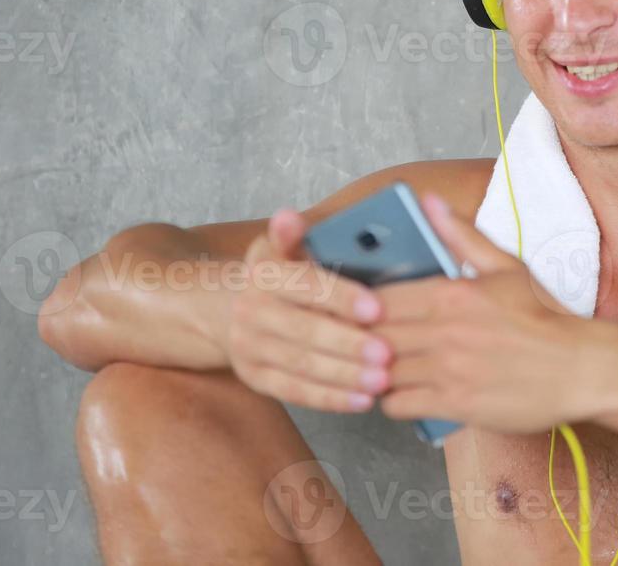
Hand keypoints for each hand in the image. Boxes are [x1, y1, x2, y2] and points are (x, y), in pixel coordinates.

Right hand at [223, 209, 392, 411]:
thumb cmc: (282, 274)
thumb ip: (297, 235)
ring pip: (301, 365)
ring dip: (344, 375)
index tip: (376, 307)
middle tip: (388, 353)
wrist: (229, 308)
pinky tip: (363, 400)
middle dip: (348, 343)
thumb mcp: (286, 246)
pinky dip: (330, 398)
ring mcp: (249, 348)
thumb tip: (288, 217)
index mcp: (264, 272)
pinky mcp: (256, 378)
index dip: (340, 297)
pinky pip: (295, 392)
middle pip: (304, 330)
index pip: (304, 285)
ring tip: (383, 379)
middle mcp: (250, 311)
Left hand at [371, 192, 588, 433]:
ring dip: (375, 371)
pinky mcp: (454, 404)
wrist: (580, 367)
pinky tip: (406, 390)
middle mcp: (444, 331)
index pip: (378, 299)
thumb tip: (431, 202)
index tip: (359, 313)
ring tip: (383, 367)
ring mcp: (448, 370)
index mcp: (451, 293)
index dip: (360, 308)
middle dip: (362, 341)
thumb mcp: (505, 267)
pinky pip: (398, 405)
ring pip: (380, 372)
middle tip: (362, 342)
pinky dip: (394, 399)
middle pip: (372, 336)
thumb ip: (461, 235)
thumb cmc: (545, 318)